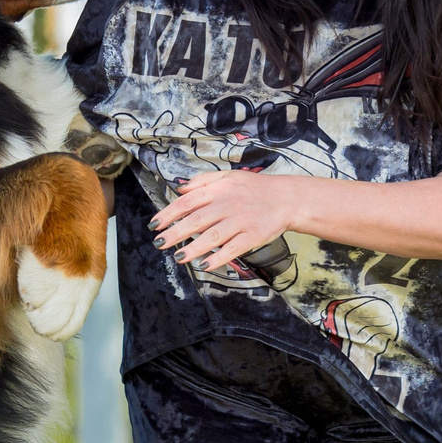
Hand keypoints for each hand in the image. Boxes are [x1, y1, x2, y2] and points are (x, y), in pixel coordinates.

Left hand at [152, 169, 306, 271]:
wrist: (286, 198)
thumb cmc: (254, 188)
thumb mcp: (228, 177)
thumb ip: (203, 181)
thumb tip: (180, 188)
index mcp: (218, 191)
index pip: (187, 202)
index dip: (169, 214)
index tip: (155, 226)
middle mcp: (227, 205)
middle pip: (196, 220)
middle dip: (175, 233)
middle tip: (159, 243)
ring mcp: (240, 221)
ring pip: (212, 236)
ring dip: (193, 248)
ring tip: (178, 257)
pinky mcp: (253, 236)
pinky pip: (233, 249)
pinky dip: (219, 258)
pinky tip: (204, 265)